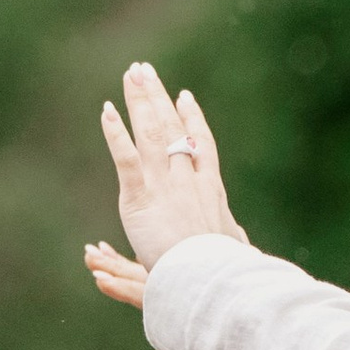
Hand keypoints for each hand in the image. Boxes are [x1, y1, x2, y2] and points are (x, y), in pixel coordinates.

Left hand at [88, 63, 244, 304]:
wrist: (209, 278)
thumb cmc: (225, 271)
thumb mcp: (233, 249)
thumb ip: (232, 241)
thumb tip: (242, 244)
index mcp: (210, 188)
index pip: (201, 144)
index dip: (192, 119)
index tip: (184, 96)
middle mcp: (188, 179)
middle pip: (172, 128)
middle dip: (157, 97)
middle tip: (145, 70)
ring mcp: (165, 186)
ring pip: (150, 133)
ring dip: (139, 101)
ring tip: (131, 75)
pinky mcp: (140, 199)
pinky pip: (126, 159)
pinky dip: (116, 134)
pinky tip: (107, 112)